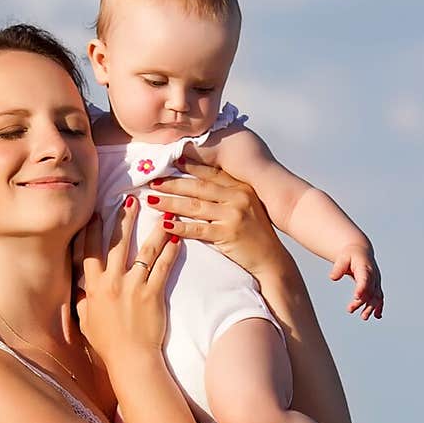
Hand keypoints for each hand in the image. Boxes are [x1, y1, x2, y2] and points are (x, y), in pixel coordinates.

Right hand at [71, 200, 180, 368]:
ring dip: (152, 230)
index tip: (95, 212)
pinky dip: (170, 252)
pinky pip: (162, 268)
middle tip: (129, 199)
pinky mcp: (153, 294)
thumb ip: (83, 302)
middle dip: (123, 219)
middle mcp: (112, 282)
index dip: (92, 230)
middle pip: (117, 243)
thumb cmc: (108, 344)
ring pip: (144, 251)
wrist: (131, 358)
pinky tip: (176, 239)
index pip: (90, 251)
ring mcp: (134, 286)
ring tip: (160, 213)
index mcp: (93, 287)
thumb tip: (79, 290)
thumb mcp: (87, 321)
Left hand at [147, 159, 287, 278]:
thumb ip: (228, 196)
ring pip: (194, 207)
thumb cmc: (257, 235)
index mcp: (241, 188)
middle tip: (153, 182)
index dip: (189, 168)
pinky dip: (180, 227)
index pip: (211, 174)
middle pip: (198, 188)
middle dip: (173, 184)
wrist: (271, 259)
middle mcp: (238, 197)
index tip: (170, 163)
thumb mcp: (247, 207)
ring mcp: (233, 215)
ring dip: (170, 203)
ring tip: (152, 200)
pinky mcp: (228, 234)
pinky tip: (164, 225)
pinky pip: (198, 229)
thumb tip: (201, 189)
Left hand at [328, 242, 383, 319]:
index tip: (356, 297)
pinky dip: (379, 307)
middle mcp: (373, 275)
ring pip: (376, 296)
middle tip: (350, 310)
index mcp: (365, 267)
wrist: (360, 251)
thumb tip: (332, 278)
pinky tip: (377, 316)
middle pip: (370, 290)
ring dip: (371, 307)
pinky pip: (379, 297)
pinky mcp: (376, 286)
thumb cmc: (349, 255)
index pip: (365, 279)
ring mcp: (376, 281)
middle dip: (362, 302)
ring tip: (363, 317)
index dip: (362, 288)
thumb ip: (338, 268)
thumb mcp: (342, 258)